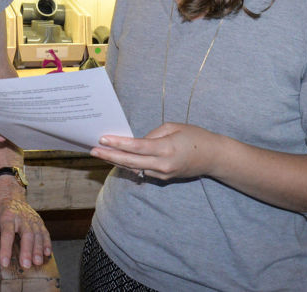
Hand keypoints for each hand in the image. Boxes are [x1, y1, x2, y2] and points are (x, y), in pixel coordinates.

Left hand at [0, 180, 51, 268]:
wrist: (9, 192)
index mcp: (6, 216)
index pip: (6, 234)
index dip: (6, 249)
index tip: (5, 263)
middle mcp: (21, 217)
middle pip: (25, 234)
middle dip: (26, 250)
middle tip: (25, 265)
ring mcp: (31, 218)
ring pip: (37, 233)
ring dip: (38, 249)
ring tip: (37, 262)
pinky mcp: (38, 220)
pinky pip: (44, 232)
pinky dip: (47, 242)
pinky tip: (47, 253)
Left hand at [90, 123, 221, 180]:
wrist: (213, 157)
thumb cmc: (195, 137)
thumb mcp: (173, 127)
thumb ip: (153, 134)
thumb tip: (136, 142)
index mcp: (165, 148)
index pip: (136, 147)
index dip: (118, 144)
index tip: (102, 139)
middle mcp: (162, 164)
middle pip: (130, 162)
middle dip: (110, 156)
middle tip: (92, 150)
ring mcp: (163, 174)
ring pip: (134, 168)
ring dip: (117, 161)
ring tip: (100, 153)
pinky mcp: (164, 178)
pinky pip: (143, 171)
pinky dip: (130, 165)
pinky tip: (118, 159)